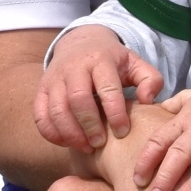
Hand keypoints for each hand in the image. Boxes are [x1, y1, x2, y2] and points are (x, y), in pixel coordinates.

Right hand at [36, 26, 165, 152]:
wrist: (81, 42)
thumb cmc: (112, 61)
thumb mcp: (134, 63)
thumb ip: (150, 79)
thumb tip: (148, 100)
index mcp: (100, 59)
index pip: (107, 88)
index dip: (116, 113)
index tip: (123, 132)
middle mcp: (74, 66)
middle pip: (78, 99)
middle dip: (90, 125)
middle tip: (100, 143)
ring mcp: (54, 78)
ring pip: (56, 108)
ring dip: (70, 133)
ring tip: (86, 147)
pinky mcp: (42, 89)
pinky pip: (40, 114)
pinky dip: (51, 133)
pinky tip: (67, 142)